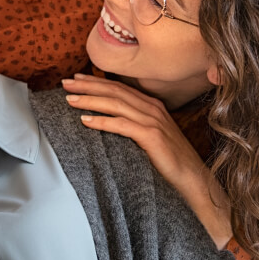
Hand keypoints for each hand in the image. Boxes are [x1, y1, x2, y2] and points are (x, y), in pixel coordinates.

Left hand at [62, 74, 231, 246]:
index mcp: (151, 106)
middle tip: (65, 84)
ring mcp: (153, 121)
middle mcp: (152, 108)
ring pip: (115, 103)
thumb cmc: (170, 162)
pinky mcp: (152, 136)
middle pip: (114, 90)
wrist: (193, 179)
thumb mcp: (150, 137)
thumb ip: (134, 126)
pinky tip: (85, 121)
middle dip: (87, 85)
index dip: (96, 82)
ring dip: (90, 100)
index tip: (76, 79)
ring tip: (70, 99)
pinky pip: (121, 125)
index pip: (119, 87)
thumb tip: (107, 123)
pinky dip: (102, 121)